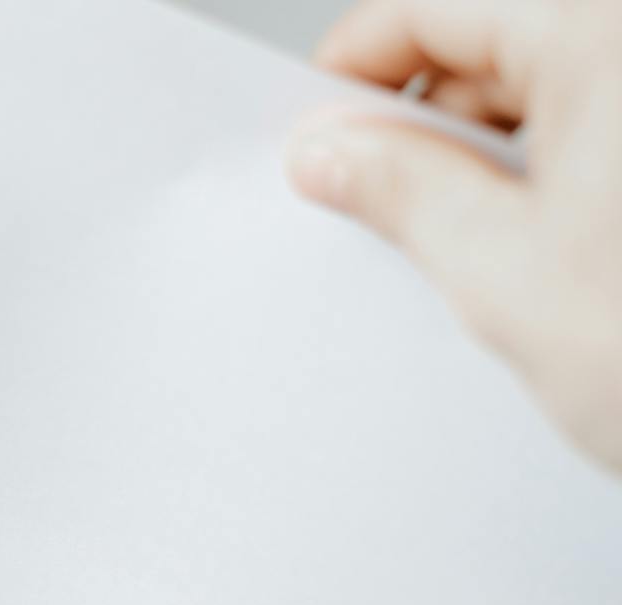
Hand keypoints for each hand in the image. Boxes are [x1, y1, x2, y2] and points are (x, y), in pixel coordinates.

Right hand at [286, 0, 621, 471]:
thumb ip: (400, 191)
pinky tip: (558, 255)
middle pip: (503, 39)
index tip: (314, 129)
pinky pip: (613, 127)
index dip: (354, 69)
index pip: (432, 6)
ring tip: (488, 256)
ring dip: (506, 160)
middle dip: (432, 124)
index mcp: (608, 32)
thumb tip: (332, 151)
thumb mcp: (503, 277)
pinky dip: (573, 176)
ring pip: (563, 85)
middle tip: (381, 214)